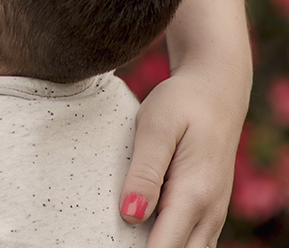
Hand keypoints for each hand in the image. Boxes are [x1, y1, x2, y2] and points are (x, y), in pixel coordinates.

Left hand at [121, 59, 248, 247]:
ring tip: (120, 233)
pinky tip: (141, 229)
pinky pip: (191, 239)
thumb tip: (131, 215)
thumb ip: (144, 172)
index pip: (164, 247)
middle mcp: (209, 211)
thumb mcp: (155, 128)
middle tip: (108, 237)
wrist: (216, 90)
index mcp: (193, 194)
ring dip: (157, 245)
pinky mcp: (208, 207)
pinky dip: (169, 240)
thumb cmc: (181, 104)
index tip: (107, 243)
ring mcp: (212, 212)